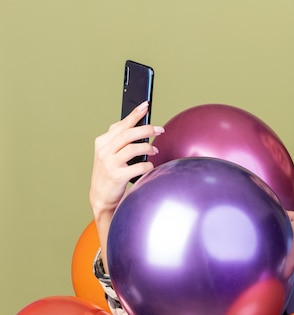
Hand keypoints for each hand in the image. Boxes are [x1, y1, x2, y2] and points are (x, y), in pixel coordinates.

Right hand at [89, 101, 163, 268]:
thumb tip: (140, 126)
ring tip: (154, 149)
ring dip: (148, 147)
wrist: (101, 198)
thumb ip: (121, 141)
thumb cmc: (111, 173)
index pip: (121, 124)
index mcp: (102, 142)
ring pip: (133, 148)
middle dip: (146, 129)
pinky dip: (147, 165)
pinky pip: (138, 166)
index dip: (135, 114)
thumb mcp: (111, 154)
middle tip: (160, 128)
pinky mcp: (117, 175)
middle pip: (128, 134)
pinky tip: (150, 166)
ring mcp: (109, 163)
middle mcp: (104, 151)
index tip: (146, 105)